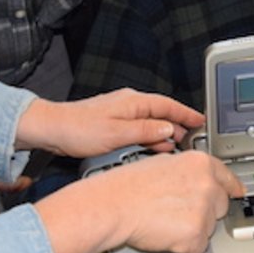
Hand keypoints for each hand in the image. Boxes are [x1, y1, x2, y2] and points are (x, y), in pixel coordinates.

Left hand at [14, 89, 204, 159]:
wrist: (52, 130)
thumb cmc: (78, 130)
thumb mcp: (117, 134)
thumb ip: (145, 132)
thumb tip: (168, 130)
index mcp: (133, 102)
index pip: (168, 105)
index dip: (187, 114)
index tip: (201, 122)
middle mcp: (128, 104)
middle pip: (161, 113)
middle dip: (178, 126)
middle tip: (192, 142)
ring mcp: (120, 113)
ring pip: (150, 122)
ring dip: (163, 135)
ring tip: (175, 149)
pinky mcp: (112, 124)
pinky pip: (139, 129)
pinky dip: (149, 138)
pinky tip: (150, 150)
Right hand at [35, 149, 243, 252]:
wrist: (114, 205)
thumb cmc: (128, 186)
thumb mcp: (164, 163)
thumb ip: (189, 171)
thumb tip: (198, 179)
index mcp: (200, 163)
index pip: (229, 178)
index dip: (231, 188)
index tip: (237, 193)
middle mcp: (207, 185)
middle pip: (220, 205)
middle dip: (204, 211)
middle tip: (178, 212)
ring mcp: (203, 211)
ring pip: (209, 228)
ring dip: (193, 229)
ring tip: (166, 221)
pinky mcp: (196, 235)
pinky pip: (197, 247)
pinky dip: (184, 247)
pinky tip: (166, 234)